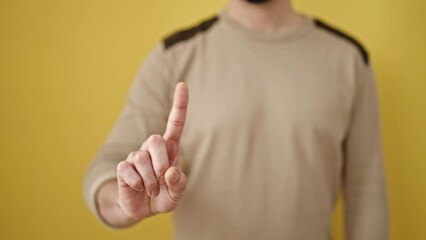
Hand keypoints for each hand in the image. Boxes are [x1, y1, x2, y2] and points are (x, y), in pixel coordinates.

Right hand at [116, 82, 188, 220]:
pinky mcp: (123, 167)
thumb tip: (169, 172)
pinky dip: (137, 184)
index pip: (176, 123)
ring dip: (150, 181)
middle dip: (160, 162)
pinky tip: (138, 188)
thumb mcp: (177, 192)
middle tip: (163, 178)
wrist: (144, 208)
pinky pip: (127, 170)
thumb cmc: (164, 195)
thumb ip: (178, 183)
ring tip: (152, 190)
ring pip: (140, 158)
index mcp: (170, 149)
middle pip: (154, 139)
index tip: (182, 85)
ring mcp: (136, 156)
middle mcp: (152, 148)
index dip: (180, 105)